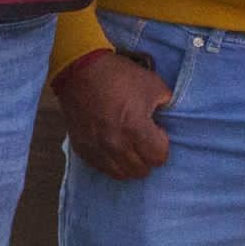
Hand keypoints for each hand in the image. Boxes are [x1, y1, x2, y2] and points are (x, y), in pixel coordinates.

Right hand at [54, 47, 173, 179]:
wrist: (79, 71)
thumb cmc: (119, 76)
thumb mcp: (153, 84)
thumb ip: (165, 104)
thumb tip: (164, 116)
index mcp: (136, 130)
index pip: (158, 157)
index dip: (161, 143)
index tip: (156, 130)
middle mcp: (116, 145)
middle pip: (142, 170)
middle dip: (147, 155)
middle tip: (144, 138)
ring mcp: (97, 149)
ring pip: (122, 174)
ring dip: (130, 163)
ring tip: (129, 146)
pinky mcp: (83, 149)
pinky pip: (103, 168)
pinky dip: (112, 162)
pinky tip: (113, 148)